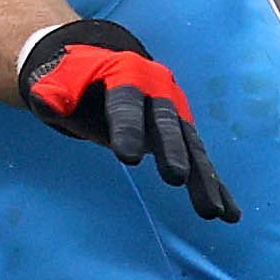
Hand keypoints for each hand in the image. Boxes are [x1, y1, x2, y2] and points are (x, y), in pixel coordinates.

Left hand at [14, 18, 237, 221]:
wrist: (99, 66)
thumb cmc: (73, 78)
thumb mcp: (55, 78)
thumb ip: (54, 90)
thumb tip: (50, 102)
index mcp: (126, 73)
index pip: (126, 101)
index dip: (127, 127)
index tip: (127, 158)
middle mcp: (158, 91)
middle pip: (166, 124)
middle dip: (173, 151)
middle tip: (176, 178)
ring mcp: (174, 114)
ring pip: (191, 147)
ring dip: (204, 179)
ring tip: (213, 211)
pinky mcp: (182, 135)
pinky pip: (200, 162)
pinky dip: (216, 186)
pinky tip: (229, 213)